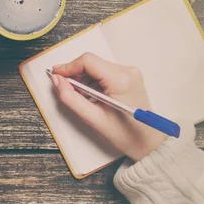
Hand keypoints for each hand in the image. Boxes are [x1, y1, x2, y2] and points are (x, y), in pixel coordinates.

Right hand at [51, 53, 166, 160]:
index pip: (88, 61)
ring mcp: (130, 72)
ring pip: (97, 66)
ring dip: (83, 77)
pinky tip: (90, 95)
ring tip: (79, 96)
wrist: (148, 143)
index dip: (68, 66)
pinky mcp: (129, 76)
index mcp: (120, 80)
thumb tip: (57, 80)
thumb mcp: (93, 119)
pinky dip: (92, 80)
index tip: (55, 75)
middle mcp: (127, 71)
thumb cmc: (124, 135)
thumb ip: (71, 98)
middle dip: (75, 73)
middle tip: (64, 88)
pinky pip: (104, 72)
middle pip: (92, 62)